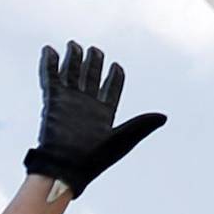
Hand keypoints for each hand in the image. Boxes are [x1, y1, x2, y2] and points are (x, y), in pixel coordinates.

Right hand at [24, 42, 166, 196]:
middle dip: (93, 62)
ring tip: (74, 45)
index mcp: (105, 113)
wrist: (66, 169)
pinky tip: (50, 50)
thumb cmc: (94, 160)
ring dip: (73, 59)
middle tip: (95, 50)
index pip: (112, 89)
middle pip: (91, 77)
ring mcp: (69, 102)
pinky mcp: (53, 101)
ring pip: (72, 74)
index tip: (117, 66)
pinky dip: (49, 64)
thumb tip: (164, 116)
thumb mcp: (122, 140)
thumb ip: (141, 125)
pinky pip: (51, 78)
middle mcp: (87, 105)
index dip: (115, 77)